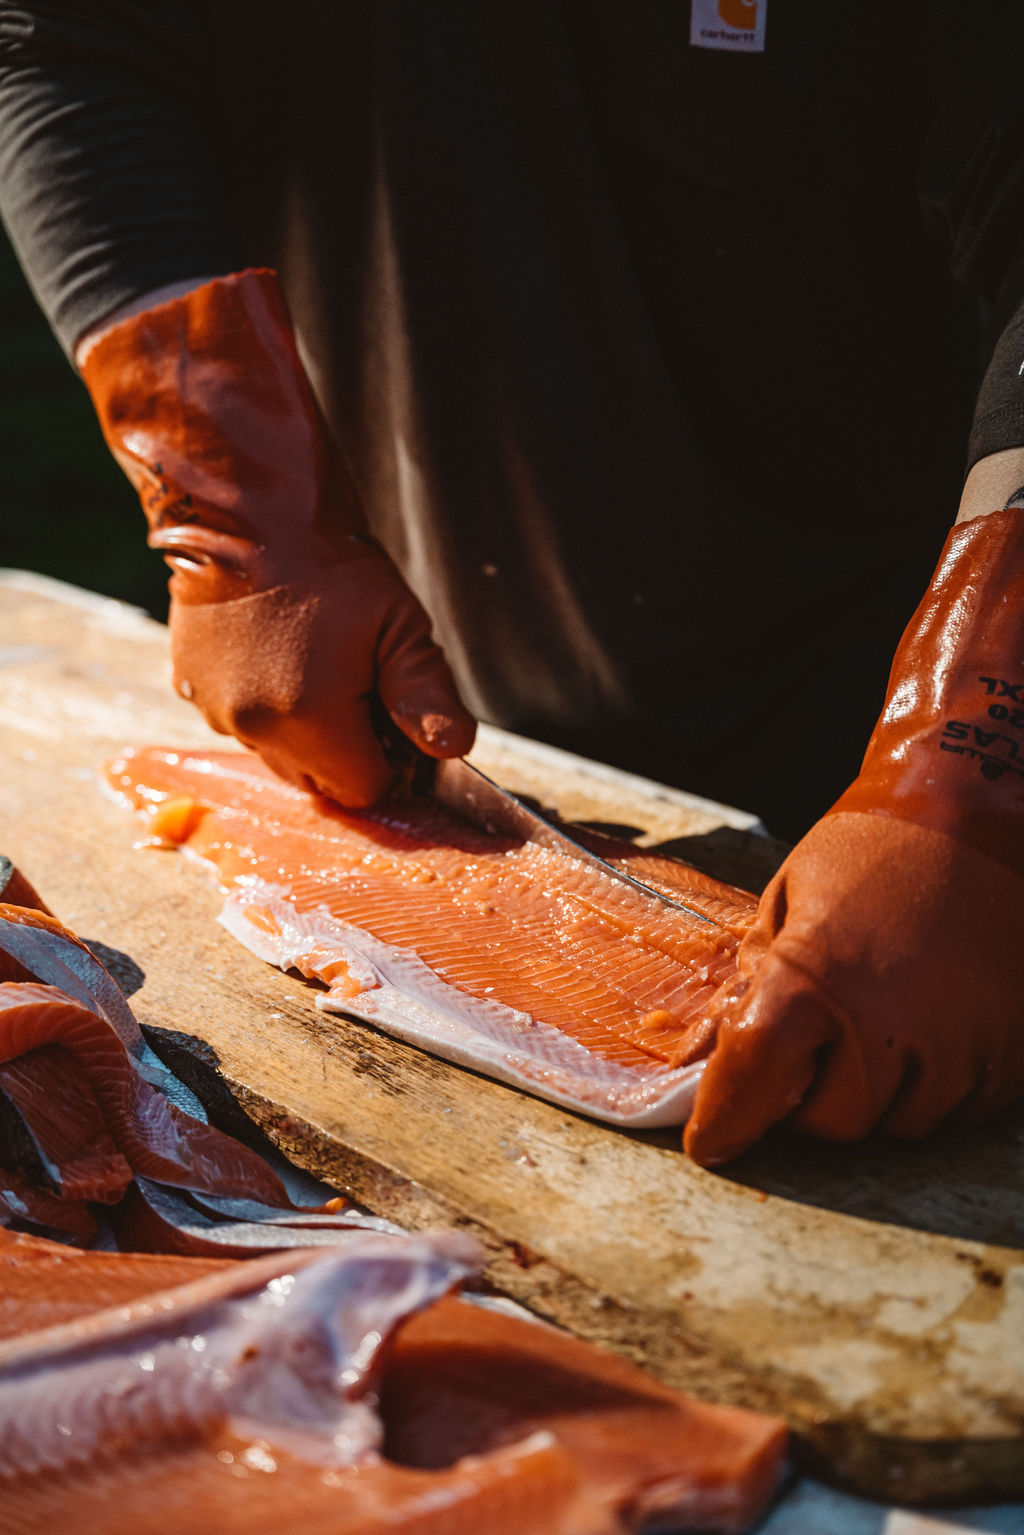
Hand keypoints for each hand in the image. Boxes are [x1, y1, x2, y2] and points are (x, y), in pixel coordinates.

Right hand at [80, 269, 474, 806]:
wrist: (245, 506)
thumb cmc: (332, 563)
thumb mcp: (398, 623)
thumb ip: (426, 694)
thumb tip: (453, 748)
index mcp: (309, 718)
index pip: (361, 789)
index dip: (387, 761)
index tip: (392, 718)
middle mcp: (253, 727)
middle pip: (317, 780)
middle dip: (346, 750)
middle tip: (359, 683)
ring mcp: (215, 709)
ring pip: (277, 754)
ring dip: (303, 730)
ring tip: (317, 661)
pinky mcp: (190, 687)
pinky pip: (242, 722)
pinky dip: (264, 705)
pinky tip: (278, 654)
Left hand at [685, 506, 1023, 1164]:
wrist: (976, 815)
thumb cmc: (868, 850)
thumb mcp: (785, 901)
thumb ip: (749, 983)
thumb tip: (711, 1050)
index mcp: (813, 983)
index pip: (752, 1091)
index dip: (724, 1124)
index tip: (712, 1140)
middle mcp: (886, 1027)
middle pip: (828, 1123)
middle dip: (805, 1098)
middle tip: (808, 1047)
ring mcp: (955, 1046)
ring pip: (895, 1124)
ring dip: (872, 1092)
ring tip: (873, 1021)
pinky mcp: (1005, 1055)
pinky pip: (955, 1107)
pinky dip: (929, 1083)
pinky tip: (923, 1022)